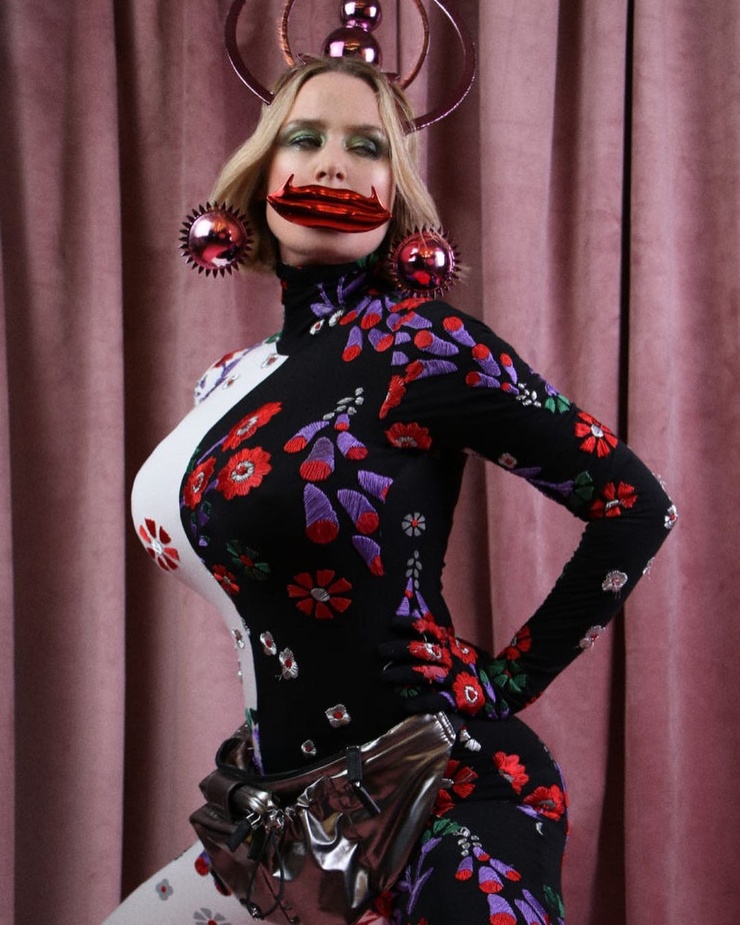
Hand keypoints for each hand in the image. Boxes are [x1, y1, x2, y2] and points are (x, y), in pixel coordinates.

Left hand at [379, 613, 501, 717]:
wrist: (505, 688)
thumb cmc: (477, 668)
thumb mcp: (461, 650)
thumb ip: (444, 643)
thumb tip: (422, 633)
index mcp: (451, 645)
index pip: (429, 629)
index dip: (410, 625)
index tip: (392, 623)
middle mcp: (451, 659)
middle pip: (422, 650)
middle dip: (399, 649)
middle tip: (379, 650)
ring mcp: (455, 678)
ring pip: (426, 673)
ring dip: (403, 674)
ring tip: (384, 676)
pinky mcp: (459, 699)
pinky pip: (438, 700)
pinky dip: (421, 702)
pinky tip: (405, 705)